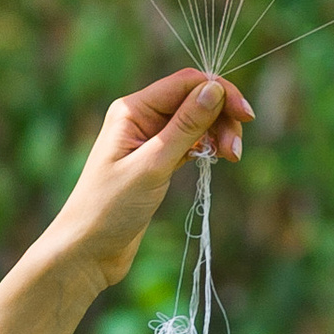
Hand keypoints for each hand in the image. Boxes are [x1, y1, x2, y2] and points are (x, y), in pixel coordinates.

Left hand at [42, 68, 252, 294]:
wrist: (87, 250)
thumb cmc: (110, 208)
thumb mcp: (153, 165)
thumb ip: (185, 126)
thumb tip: (213, 88)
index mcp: (132, 110)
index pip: (186, 84)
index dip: (220, 93)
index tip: (246, 117)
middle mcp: (139, 118)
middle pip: (193, 100)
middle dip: (221, 118)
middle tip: (236, 151)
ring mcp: (147, 139)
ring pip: (194, 122)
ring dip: (217, 134)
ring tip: (231, 158)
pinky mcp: (154, 160)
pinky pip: (188, 142)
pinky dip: (205, 147)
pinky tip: (215, 159)